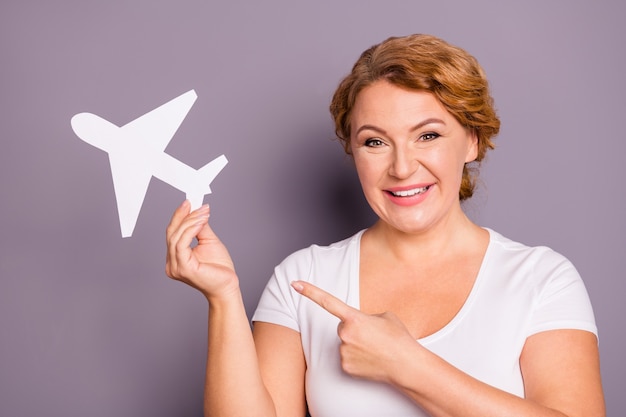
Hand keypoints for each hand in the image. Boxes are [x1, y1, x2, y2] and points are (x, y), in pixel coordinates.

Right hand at [165, 200, 238, 299]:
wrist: (227, 285)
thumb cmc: (219, 268)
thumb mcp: (208, 241)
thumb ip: (200, 227)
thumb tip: (197, 211)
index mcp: (175, 258)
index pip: (173, 233)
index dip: (179, 217)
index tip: (189, 202)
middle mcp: (171, 263)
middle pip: (172, 233)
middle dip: (184, 216)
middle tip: (195, 204)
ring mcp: (175, 267)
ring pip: (176, 237)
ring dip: (190, 221)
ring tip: (203, 213)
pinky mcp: (183, 268)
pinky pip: (182, 244)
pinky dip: (190, 230)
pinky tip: (200, 222)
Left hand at [291, 280, 419, 383]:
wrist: (406, 365)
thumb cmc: (398, 338)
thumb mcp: (384, 316)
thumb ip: (365, 316)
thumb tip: (357, 325)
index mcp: (354, 318)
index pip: (327, 301)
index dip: (309, 291)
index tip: (294, 284)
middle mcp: (345, 334)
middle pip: (342, 326)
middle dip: (354, 328)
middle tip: (373, 336)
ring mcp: (343, 351)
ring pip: (344, 342)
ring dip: (356, 343)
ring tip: (374, 348)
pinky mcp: (344, 366)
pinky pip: (346, 356)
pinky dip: (356, 357)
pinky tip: (370, 359)